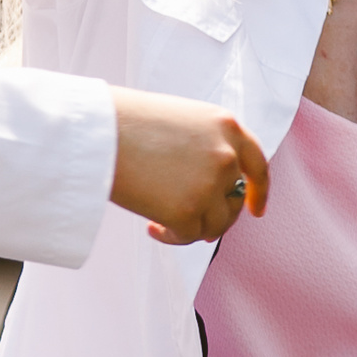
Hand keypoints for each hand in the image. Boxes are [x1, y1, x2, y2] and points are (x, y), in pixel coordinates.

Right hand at [110, 86, 268, 243]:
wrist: (96, 131)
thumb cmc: (126, 122)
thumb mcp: (181, 119)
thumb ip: (205, 145)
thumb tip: (212, 186)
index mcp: (225, 125)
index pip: (257, 163)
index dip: (259, 190)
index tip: (256, 209)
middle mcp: (225, 154)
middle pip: (234, 200)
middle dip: (217, 214)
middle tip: (191, 219)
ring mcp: (209, 184)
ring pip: (215, 224)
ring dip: (192, 227)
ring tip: (162, 220)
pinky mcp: (188, 212)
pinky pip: (188, 237)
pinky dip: (171, 237)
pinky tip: (151, 226)